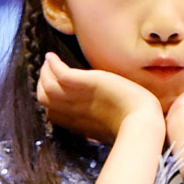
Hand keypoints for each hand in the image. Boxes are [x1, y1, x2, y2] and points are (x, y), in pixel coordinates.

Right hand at [37, 53, 163, 142]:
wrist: (140, 121)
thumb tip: (93, 119)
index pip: (51, 112)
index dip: (49, 98)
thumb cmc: (131, 125)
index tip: (53, 86)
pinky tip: (52, 56)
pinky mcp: (86, 83)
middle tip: (48, 70)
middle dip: (42, 83)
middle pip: (43, 98)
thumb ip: (95, 121)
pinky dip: (52, 64)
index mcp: (76, 124)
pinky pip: (60, 74)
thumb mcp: (107, 126)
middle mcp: (72, 111)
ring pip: (46, 86)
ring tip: (49, 60)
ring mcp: (77, 97)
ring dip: (45, 71)